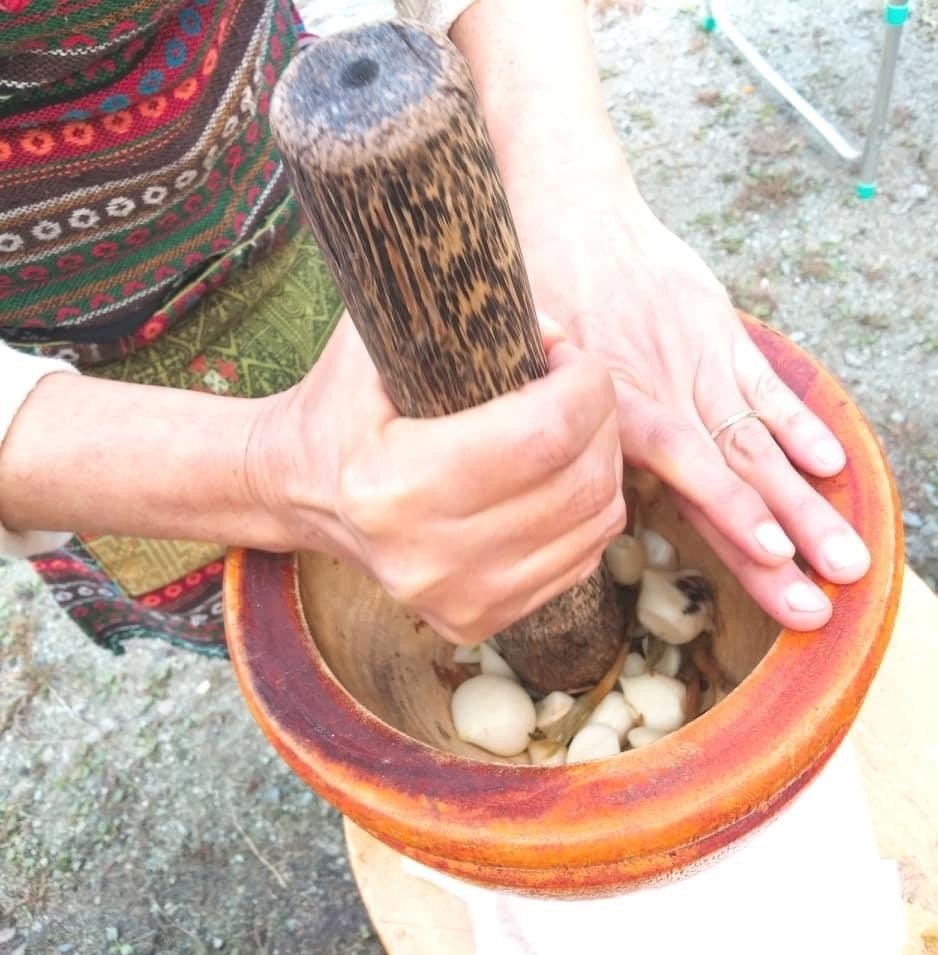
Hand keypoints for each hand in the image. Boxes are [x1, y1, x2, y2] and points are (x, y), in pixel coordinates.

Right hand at [247, 315, 624, 644]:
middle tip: (580, 388)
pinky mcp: (478, 619)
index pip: (541, 436)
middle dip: (602, 419)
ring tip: (572, 430)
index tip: (570, 357)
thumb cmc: (339, 409)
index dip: (582, 385)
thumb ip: (453, 319)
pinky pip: (581, 561)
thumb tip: (554, 335)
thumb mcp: (372, 344)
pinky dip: (588, 512)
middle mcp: (427, 558)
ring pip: (593, 526)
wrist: (300, 494)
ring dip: (604, 464)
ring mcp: (457, 600)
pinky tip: (559, 480)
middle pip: (578, 483)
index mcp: (393, 485)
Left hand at [510, 174, 870, 629]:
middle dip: (785, 540)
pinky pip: (764, 386)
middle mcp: (669, 391)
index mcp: (619, 409)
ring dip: (806, 501)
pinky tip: (830, 464)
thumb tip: (566, 494)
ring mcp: (700, 363)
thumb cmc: (540, 296)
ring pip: (760, 441)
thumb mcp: (533, 370)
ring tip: (846, 555)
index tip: (775, 565)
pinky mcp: (719, 333)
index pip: (690, 476)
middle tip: (823, 599)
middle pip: (738, 475)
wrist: (569, 214)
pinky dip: (798, 425)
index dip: (734, 521)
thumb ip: (564, 432)